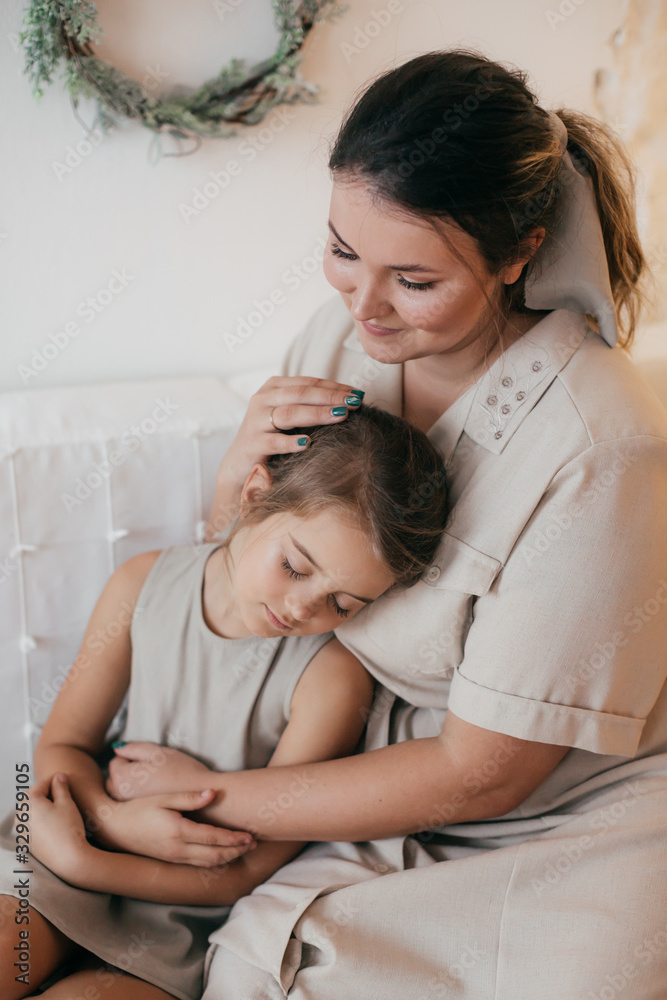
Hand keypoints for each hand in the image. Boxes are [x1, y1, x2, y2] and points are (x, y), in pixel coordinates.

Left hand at [26, 775, 91, 881]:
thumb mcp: (67, 802)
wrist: (68, 859)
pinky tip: (54, 823)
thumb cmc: (68, 828)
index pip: (42, 784)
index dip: (56, 779)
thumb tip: (58, 777)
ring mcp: (22, 830)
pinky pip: (31, 824)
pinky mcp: (26, 842)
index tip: (65, 778)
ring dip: (43, 806)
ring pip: (31, 811)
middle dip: (47, 793)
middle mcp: (21, 816)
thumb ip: (60, 786)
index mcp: (29, 803)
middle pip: (33, 797)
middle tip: (63, 792)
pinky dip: (40, 820)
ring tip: (60, 808)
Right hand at [95, 789, 255, 867]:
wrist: (115, 828)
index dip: (233, 838)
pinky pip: (198, 864)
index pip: (213, 838)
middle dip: (236, 850)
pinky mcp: (171, 860)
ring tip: (243, 849)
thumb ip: (190, 798)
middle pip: (215, 855)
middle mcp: (178, 849)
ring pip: (208, 863)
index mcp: (178, 832)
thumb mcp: (163, 798)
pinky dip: (214, 860)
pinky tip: (222, 854)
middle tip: (254, 843)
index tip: (250, 835)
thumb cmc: (138, 809)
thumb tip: (213, 793)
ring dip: (228, 857)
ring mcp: (174, 857)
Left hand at [106, 741, 213, 800]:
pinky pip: (131, 806)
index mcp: (122, 776)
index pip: (116, 761)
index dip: (132, 757)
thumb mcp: (158, 752)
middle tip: (151, 772)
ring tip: (154, 784)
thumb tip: (117, 749)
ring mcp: (128, 810)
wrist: (202, 798)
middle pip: (115, 779)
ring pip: (122, 793)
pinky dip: (138, 800)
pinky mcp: (139, 818)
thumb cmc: (182, 771)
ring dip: (132, 787)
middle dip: (128, 773)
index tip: (150, 761)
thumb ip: (134, 748)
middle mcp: (120, 795)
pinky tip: (156, 797)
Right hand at [208, 376, 363, 536]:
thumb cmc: (272, 437)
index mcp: (274, 387)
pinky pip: (274, 441)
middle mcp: (263, 399)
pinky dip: (291, 442)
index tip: (358, 393)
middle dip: (331, 397)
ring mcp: (256, 420)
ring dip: (317, 414)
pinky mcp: (252, 443)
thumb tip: (350, 400)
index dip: (335, 386)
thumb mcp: (290, 416)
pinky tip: (308, 443)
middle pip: (302, 393)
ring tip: (341, 415)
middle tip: (355, 402)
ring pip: (290, 413)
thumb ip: (311, 405)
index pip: (309, 383)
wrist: (240, 465)